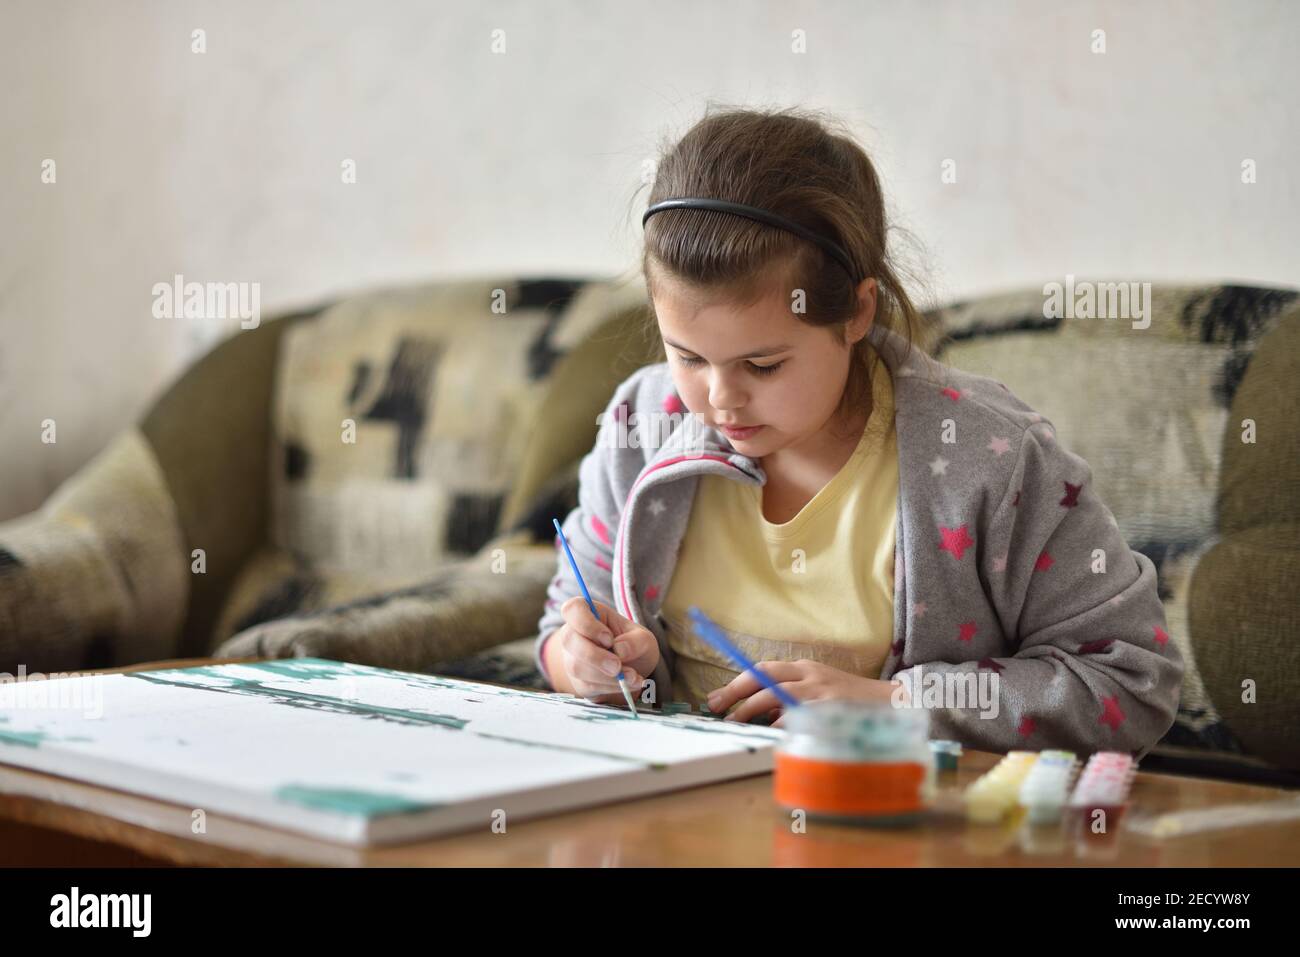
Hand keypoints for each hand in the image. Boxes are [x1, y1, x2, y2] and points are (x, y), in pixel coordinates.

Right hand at [554, 597, 659, 704]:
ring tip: (632, 676)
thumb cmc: (635, 645)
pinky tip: (628, 684)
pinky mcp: (578, 681)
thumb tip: (619, 650)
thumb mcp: (644, 639)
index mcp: (589, 613)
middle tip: (617, 666)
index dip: (586, 623)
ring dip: (606, 676)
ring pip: (577, 666)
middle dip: (595, 656)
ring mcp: (573, 658)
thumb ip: (636, 641)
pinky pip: (587, 685)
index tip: (608, 638)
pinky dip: (610, 687)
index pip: (573, 609)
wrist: (635, 670)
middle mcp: (575, 634)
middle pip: (569, 640)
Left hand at [706, 659, 908, 727]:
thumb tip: (759, 713)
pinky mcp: (831, 709)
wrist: (893, 703)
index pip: (763, 669)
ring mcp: (821, 692)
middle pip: (764, 677)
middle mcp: (810, 675)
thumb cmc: (850, 701)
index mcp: (805, 669)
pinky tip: (770, 732)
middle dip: (736, 693)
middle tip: (715, 708)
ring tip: (736, 723)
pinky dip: (781, 723)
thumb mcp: (818, 690)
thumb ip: (790, 698)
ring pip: (777, 694)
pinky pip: (798, 715)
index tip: (715, 698)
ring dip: (751, 709)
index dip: (737, 682)